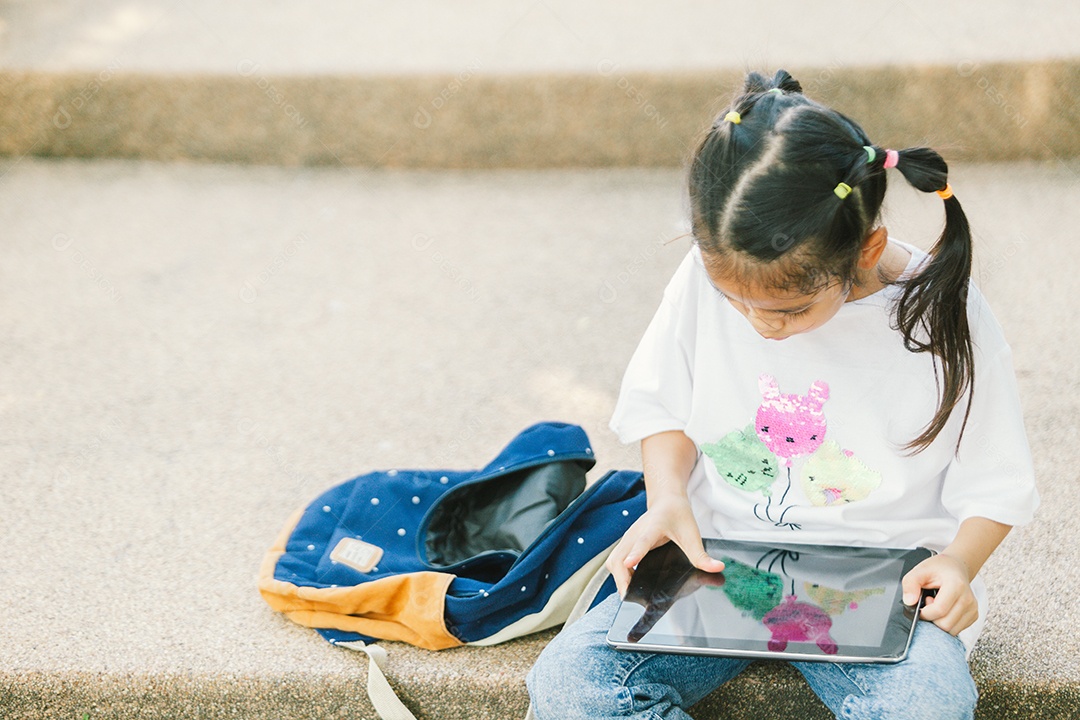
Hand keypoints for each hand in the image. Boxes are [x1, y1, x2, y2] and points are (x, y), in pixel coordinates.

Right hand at [605, 494, 724, 597]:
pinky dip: (619, 574)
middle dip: (621, 577)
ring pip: (613, 560)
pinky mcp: (626, 544)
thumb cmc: (677, 515)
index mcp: (653, 526)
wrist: (667, 501)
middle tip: (630, 595)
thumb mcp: (692, 534)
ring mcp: (628, 538)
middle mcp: (635, 533)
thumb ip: (701, 554)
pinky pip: (615, 561)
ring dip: (618, 577)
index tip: (630, 564)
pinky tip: (629, 585)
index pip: (642, 541)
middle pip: (619, 556)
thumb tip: (717, 568)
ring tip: (630, 594)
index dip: (636, 553)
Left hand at [901, 553, 977, 634]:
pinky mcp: (973, 616)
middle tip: (929, 603)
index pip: (939, 610)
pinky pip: (956, 629)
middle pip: (945, 624)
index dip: (924, 612)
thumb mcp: (919, 571)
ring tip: (936, 605)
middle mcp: (968, 599)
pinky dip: (946, 623)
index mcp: (956, 585)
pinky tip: (943, 610)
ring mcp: (972, 609)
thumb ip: (910, 584)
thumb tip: (909, 602)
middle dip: (931, 618)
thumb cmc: (938, 569)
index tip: (920, 604)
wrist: (955, 567)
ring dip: (938, 622)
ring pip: (951, 630)